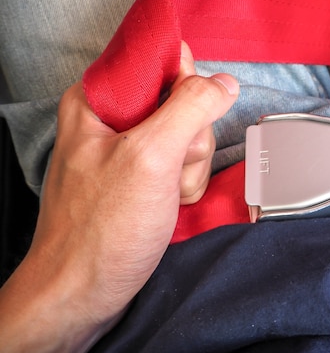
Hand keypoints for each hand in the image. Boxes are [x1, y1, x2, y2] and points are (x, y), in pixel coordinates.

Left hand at [0, 42, 238, 352]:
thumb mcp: (151, 158)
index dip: (185, 83)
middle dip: (190, 139)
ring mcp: (128, 149)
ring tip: (167, 193)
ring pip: (188, 134)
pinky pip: (182, 162)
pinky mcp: (141, 175)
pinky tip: (170, 202)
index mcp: (98, 99)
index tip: (188, 115)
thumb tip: (223, 82)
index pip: (157, 59)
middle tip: (171, 168)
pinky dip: (185, 184)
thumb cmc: (101, 231)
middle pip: (181, 100)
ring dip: (190, 167)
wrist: (82, 293)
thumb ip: (190, 108)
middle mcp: (111, 118)